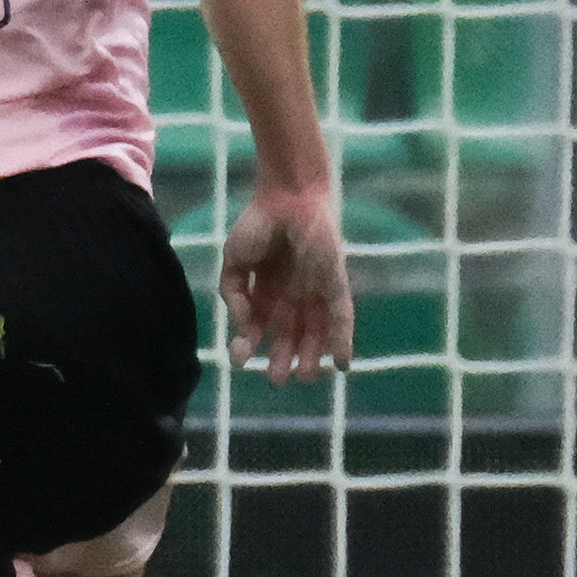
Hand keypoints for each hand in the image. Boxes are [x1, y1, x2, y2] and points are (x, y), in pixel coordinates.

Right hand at [219, 188, 351, 383]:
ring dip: (311, 356)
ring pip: (316, 330)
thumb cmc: (258, 224)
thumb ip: (235, 296)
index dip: (250, 343)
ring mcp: (316, 289)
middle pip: (291, 332)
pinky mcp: (335, 282)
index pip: (261, 324)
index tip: (238, 361)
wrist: (286, 196)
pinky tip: (341, 364)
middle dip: (283, 357)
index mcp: (267, 288)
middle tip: (276, 380)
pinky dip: (342, 340)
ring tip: (304, 378)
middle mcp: (294, 293)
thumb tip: (243, 327)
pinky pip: (341, 316)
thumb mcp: (234, 263)